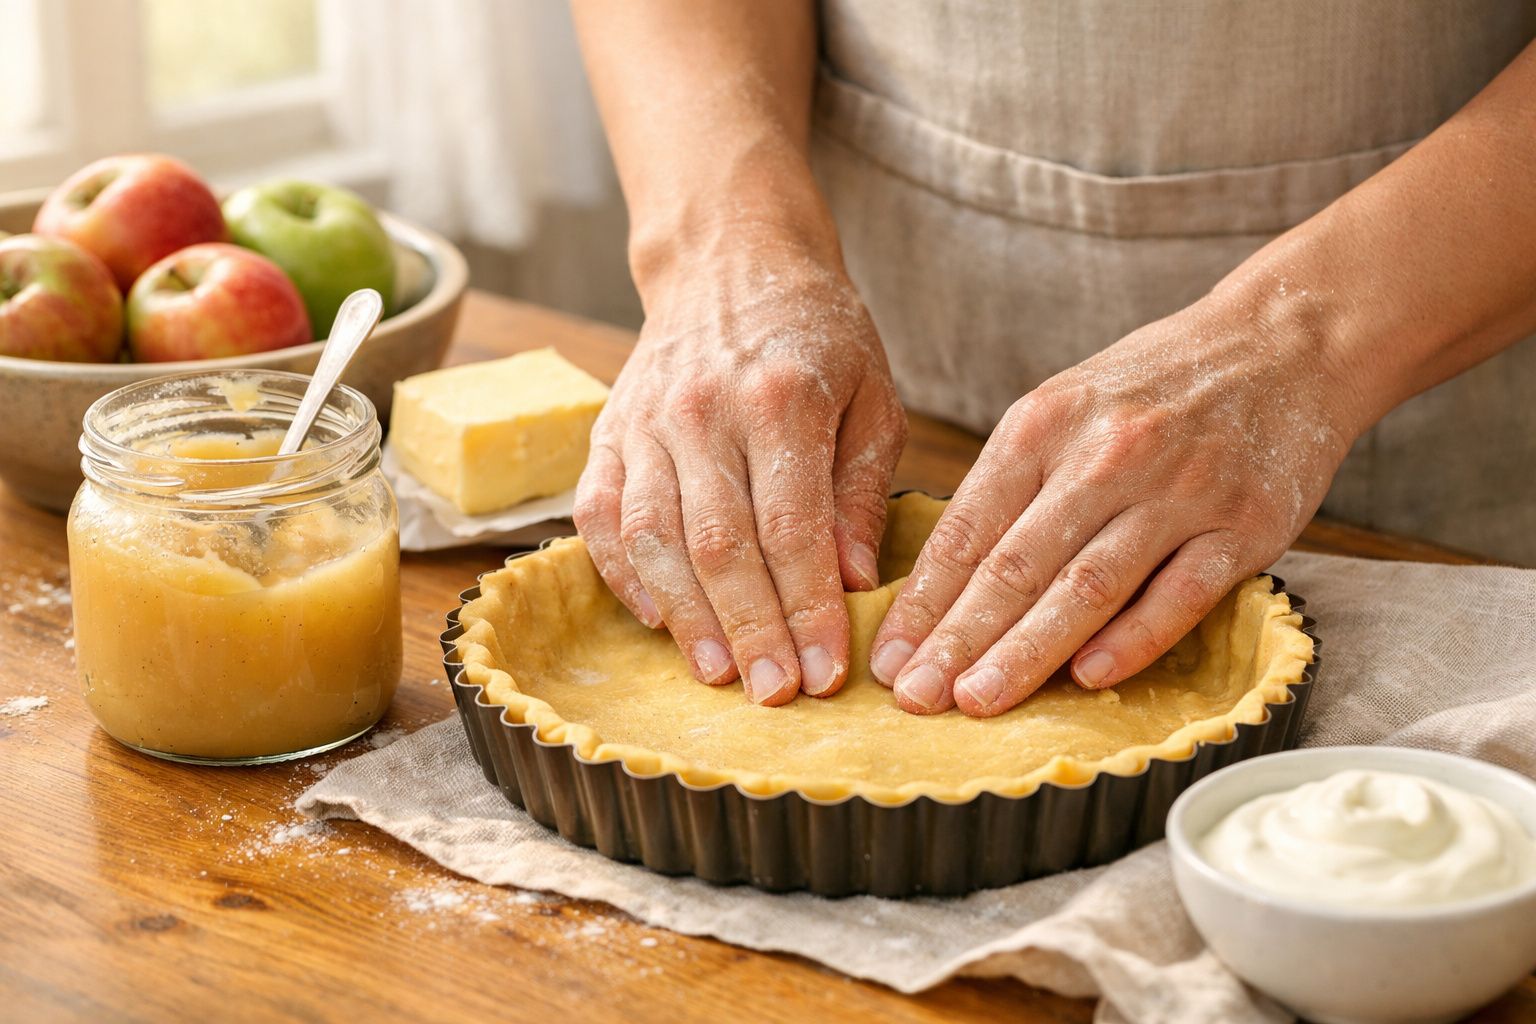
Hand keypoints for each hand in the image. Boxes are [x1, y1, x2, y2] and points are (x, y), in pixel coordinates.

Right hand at [574, 241, 906, 704]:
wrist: (729, 261)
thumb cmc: (815, 335)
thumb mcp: (871, 397)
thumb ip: (862, 491)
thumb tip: (854, 582)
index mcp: (781, 398)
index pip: (793, 528)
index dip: (808, 609)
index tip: (827, 671)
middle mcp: (703, 411)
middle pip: (720, 544)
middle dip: (751, 630)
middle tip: (777, 693)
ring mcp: (645, 422)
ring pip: (653, 538)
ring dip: (687, 617)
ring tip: (718, 675)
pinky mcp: (608, 433)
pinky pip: (600, 517)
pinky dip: (624, 576)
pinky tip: (659, 621)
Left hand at [869, 295, 1362, 716]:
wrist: (1284, 341)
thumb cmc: (1156, 385)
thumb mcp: (1065, 405)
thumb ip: (1012, 483)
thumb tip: (946, 585)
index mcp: (1044, 425)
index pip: (967, 529)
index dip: (923, 601)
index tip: (889, 659)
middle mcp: (1104, 455)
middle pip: (1017, 564)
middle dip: (958, 638)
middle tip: (916, 697)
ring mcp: (1178, 491)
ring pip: (1088, 585)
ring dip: (1028, 650)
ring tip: (978, 700)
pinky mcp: (1243, 525)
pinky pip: (1180, 594)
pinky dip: (1133, 638)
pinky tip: (1088, 677)